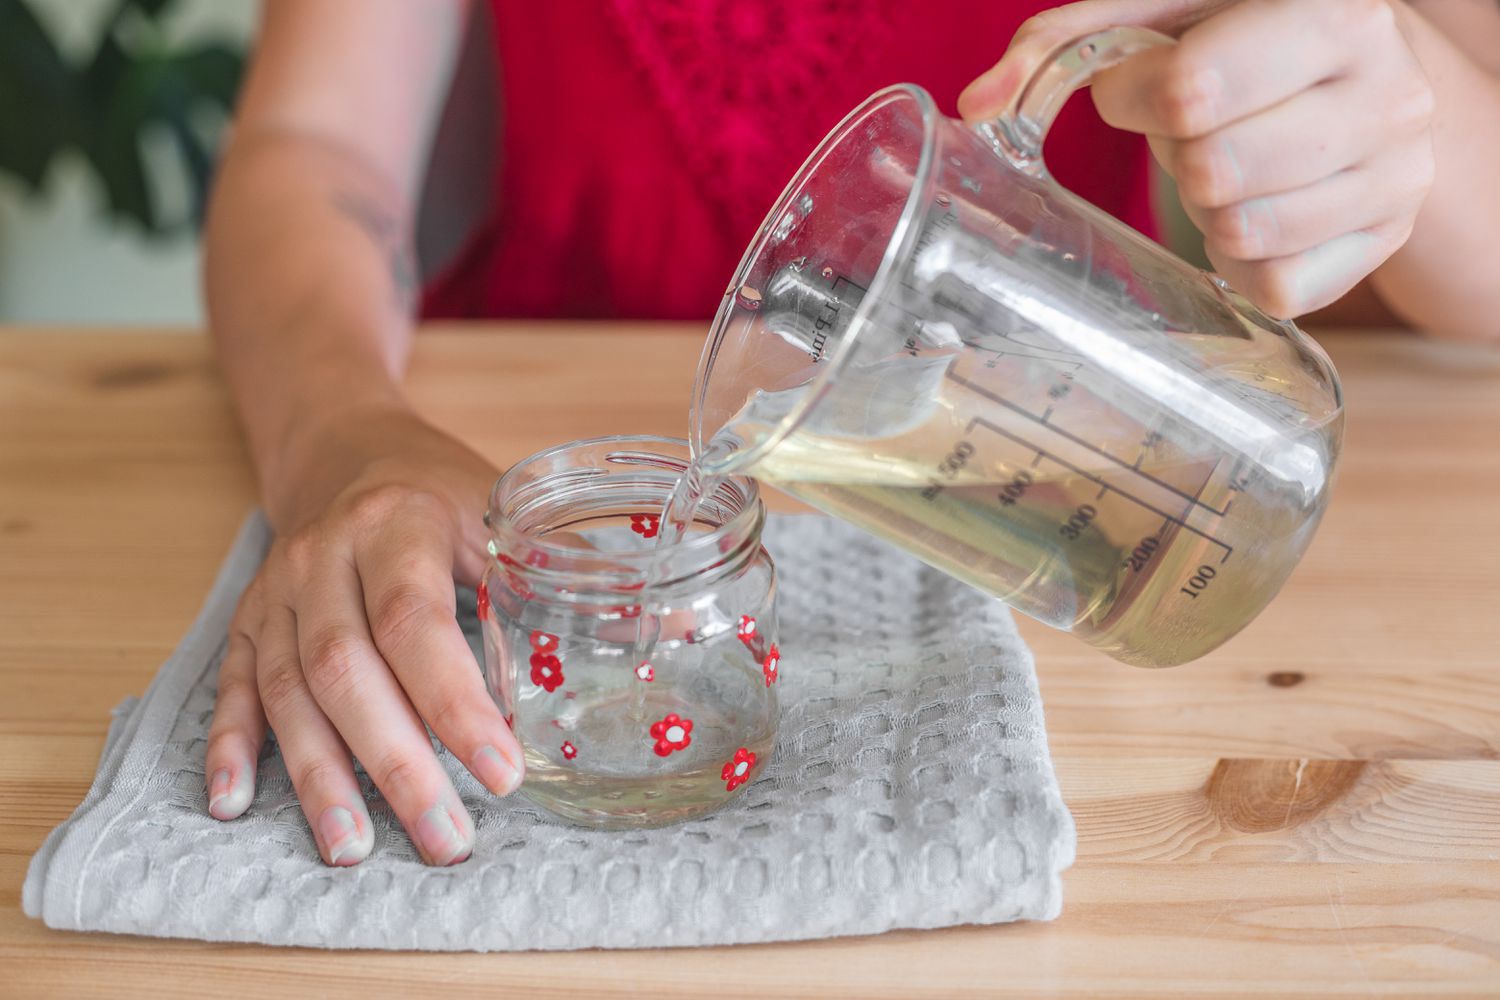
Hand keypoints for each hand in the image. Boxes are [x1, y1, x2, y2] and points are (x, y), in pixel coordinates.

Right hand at [204, 403, 521, 865]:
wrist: (345, 448)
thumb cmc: (439, 491)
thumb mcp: (502, 509)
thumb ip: (560, 573)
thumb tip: (656, 633)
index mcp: (400, 524)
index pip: (418, 621)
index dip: (456, 702)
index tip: (502, 772)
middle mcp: (326, 554)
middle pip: (346, 669)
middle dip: (395, 763)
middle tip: (443, 838)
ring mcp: (278, 588)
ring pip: (288, 689)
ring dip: (319, 776)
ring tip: (354, 849)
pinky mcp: (247, 617)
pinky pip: (231, 685)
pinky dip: (233, 746)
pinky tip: (236, 803)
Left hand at [959, 0, 1435, 317]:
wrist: (1360, 76)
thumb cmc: (1238, 38)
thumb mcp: (1161, 12)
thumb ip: (1064, 44)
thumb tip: (978, 108)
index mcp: (1333, 10)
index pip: (1193, 90)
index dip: (1136, 98)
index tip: (1142, 84)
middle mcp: (1389, 89)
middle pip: (1218, 171)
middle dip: (1181, 156)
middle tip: (1198, 131)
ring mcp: (1399, 172)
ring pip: (1247, 234)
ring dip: (1211, 210)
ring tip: (1231, 165)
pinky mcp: (1387, 240)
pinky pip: (1277, 289)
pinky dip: (1244, 264)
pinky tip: (1258, 212)